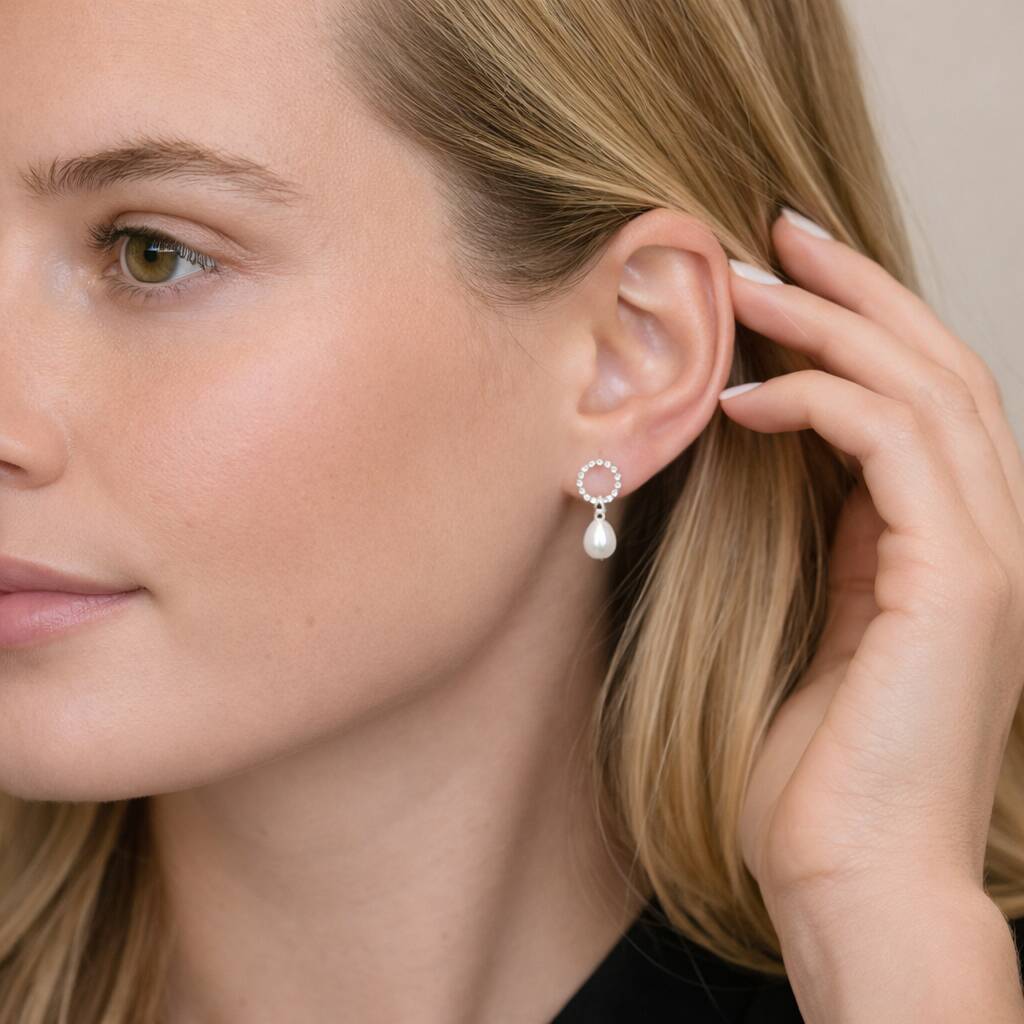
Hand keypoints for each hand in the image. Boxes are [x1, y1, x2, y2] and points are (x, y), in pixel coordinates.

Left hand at [721, 208, 1023, 921]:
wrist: (855, 875)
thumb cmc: (821, 767)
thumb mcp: (819, 625)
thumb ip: (825, 541)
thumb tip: (781, 456)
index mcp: (952, 544)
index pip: (919, 398)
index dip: (858, 324)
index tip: (784, 276)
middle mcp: (990, 533)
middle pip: (935, 365)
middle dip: (853, 288)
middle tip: (772, 231)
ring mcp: (989, 552)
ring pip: (924, 386)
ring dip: (831, 322)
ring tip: (740, 284)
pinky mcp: (962, 579)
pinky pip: (894, 445)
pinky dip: (820, 401)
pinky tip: (743, 396)